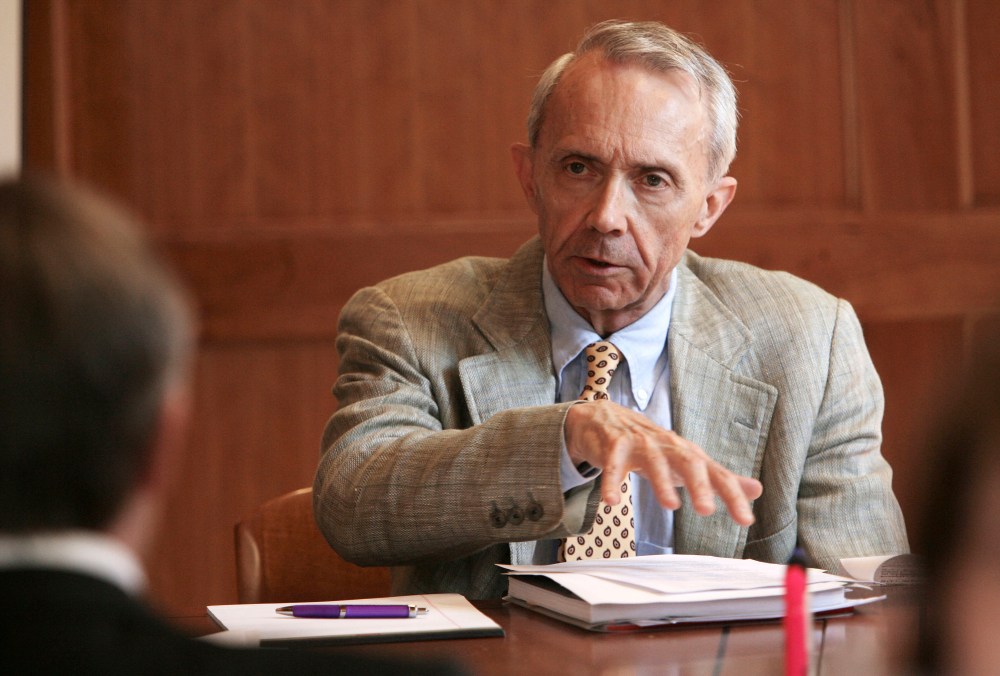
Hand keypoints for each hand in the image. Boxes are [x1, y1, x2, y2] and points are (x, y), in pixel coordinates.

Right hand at [565, 400, 762, 525]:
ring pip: (654, 461)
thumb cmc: (653, 447)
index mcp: (689, 454)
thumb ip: (719, 478)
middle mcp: (668, 447)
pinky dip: (612, 481)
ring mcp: (641, 444)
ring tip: (670, 506)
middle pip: (688, 462)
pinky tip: (611, 502)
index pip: (716, 474)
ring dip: (661, 482)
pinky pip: (614, 464)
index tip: (746, 521)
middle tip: (707, 511)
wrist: (608, 419)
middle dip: (699, 484)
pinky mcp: (614, 445)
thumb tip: (758, 489)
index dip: (733, 496)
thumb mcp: (687, 462)